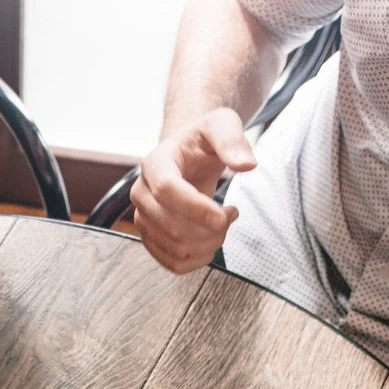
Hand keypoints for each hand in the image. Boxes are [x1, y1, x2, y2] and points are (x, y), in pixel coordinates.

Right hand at [131, 109, 256, 273]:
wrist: (186, 155)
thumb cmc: (201, 141)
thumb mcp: (221, 126)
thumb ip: (233, 140)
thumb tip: (246, 164)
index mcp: (155, 164)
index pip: (167, 190)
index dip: (196, 208)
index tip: (224, 216)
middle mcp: (142, 193)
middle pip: (171, 227)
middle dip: (210, 229)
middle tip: (231, 213)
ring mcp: (144, 218)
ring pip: (175, 249)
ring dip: (209, 244)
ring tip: (223, 222)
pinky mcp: (151, 238)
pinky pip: (174, 263)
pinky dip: (200, 258)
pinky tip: (212, 238)